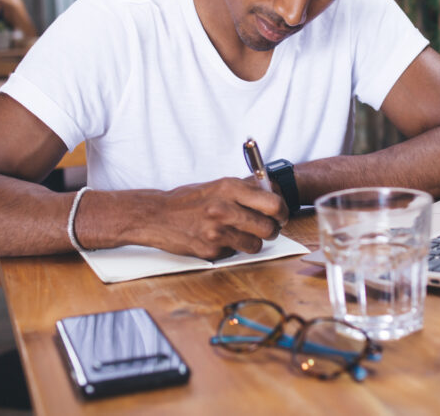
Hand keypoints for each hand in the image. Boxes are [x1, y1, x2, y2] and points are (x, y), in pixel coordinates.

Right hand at [132, 178, 288, 259]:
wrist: (157, 215)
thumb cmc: (188, 200)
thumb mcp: (218, 186)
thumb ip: (245, 191)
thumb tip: (273, 197)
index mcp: (229, 188)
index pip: (273, 203)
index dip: (282, 212)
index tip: (280, 215)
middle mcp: (225, 209)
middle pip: (269, 227)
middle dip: (271, 230)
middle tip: (266, 229)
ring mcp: (217, 231)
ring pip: (256, 244)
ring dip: (252, 242)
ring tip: (240, 234)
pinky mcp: (211, 250)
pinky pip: (235, 253)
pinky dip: (232, 248)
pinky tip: (219, 239)